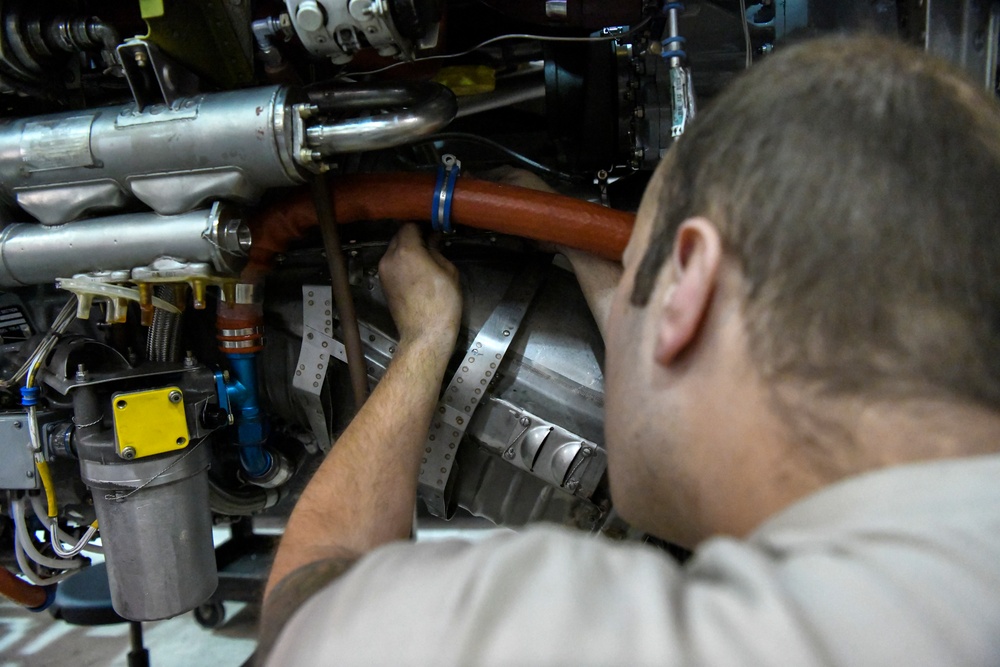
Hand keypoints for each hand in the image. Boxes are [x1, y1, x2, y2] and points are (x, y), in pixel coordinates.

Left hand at [379, 224, 461, 355]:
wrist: (425, 334)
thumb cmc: (441, 305)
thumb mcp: (448, 272)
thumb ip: (437, 250)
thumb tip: (433, 240)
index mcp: (406, 251)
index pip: (410, 226)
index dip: (423, 226)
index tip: (434, 229)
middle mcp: (389, 259)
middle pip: (399, 237)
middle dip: (414, 237)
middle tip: (432, 241)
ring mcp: (384, 272)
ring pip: (394, 251)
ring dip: (408, 249)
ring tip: (426, 256)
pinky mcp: (384, 284)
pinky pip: (392, 264)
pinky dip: (402, 262)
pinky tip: (418, 270)